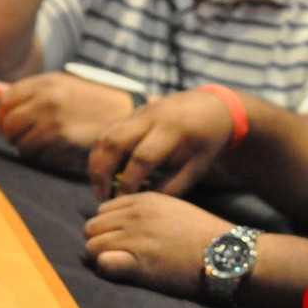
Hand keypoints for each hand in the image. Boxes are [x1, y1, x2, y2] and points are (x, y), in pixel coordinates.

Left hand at [0, 73, 133, 171]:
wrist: (121, 112)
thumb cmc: (87, 98)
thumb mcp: (59, 84)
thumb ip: (26, 89)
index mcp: (45, 84)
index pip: (4, 101)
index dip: (4, 113)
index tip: (13, 119)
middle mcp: (47, 102)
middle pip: (8, 126)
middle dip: (13, 134)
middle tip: (25, 134)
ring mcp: (55, 125)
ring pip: (20, 146)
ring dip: (27, 148)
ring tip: (42, 142)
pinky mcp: (64, 145)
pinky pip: (38, 158)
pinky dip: (42, 157)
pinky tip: (55, 148)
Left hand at [84, 192, 229, 297]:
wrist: (226, 252)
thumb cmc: (203, 234)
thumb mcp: (174, 208)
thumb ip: (147, 209)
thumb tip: (122, 220)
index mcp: (145, 199)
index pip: (103, 209)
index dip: (108, 226)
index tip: (120, 238)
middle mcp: (137, 216)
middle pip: (91, 227)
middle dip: (100, 241)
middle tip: (117, 254)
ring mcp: (137, 239)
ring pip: (91, 246)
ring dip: (101, 257)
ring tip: (121, 265)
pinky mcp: (139, 264)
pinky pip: (102, 264)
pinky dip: (106, 269)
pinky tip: (123, 272)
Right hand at [87, 89, 233, 199]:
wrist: (211, 106)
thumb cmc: (206, 141)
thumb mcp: (198, 166)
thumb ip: (173, 186)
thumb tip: (144, 201)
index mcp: (172, 130)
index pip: (142, 157)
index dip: (129, 182)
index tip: (123, 200)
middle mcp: (151, 116)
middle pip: (114, 141)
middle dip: (102, 171)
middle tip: (102, 196)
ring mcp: (139, 112)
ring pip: (105, 134)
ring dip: (96, 162)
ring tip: (99, 187)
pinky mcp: (132, 113)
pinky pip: (108, 131)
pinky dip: (100, 152)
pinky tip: (103, 172)